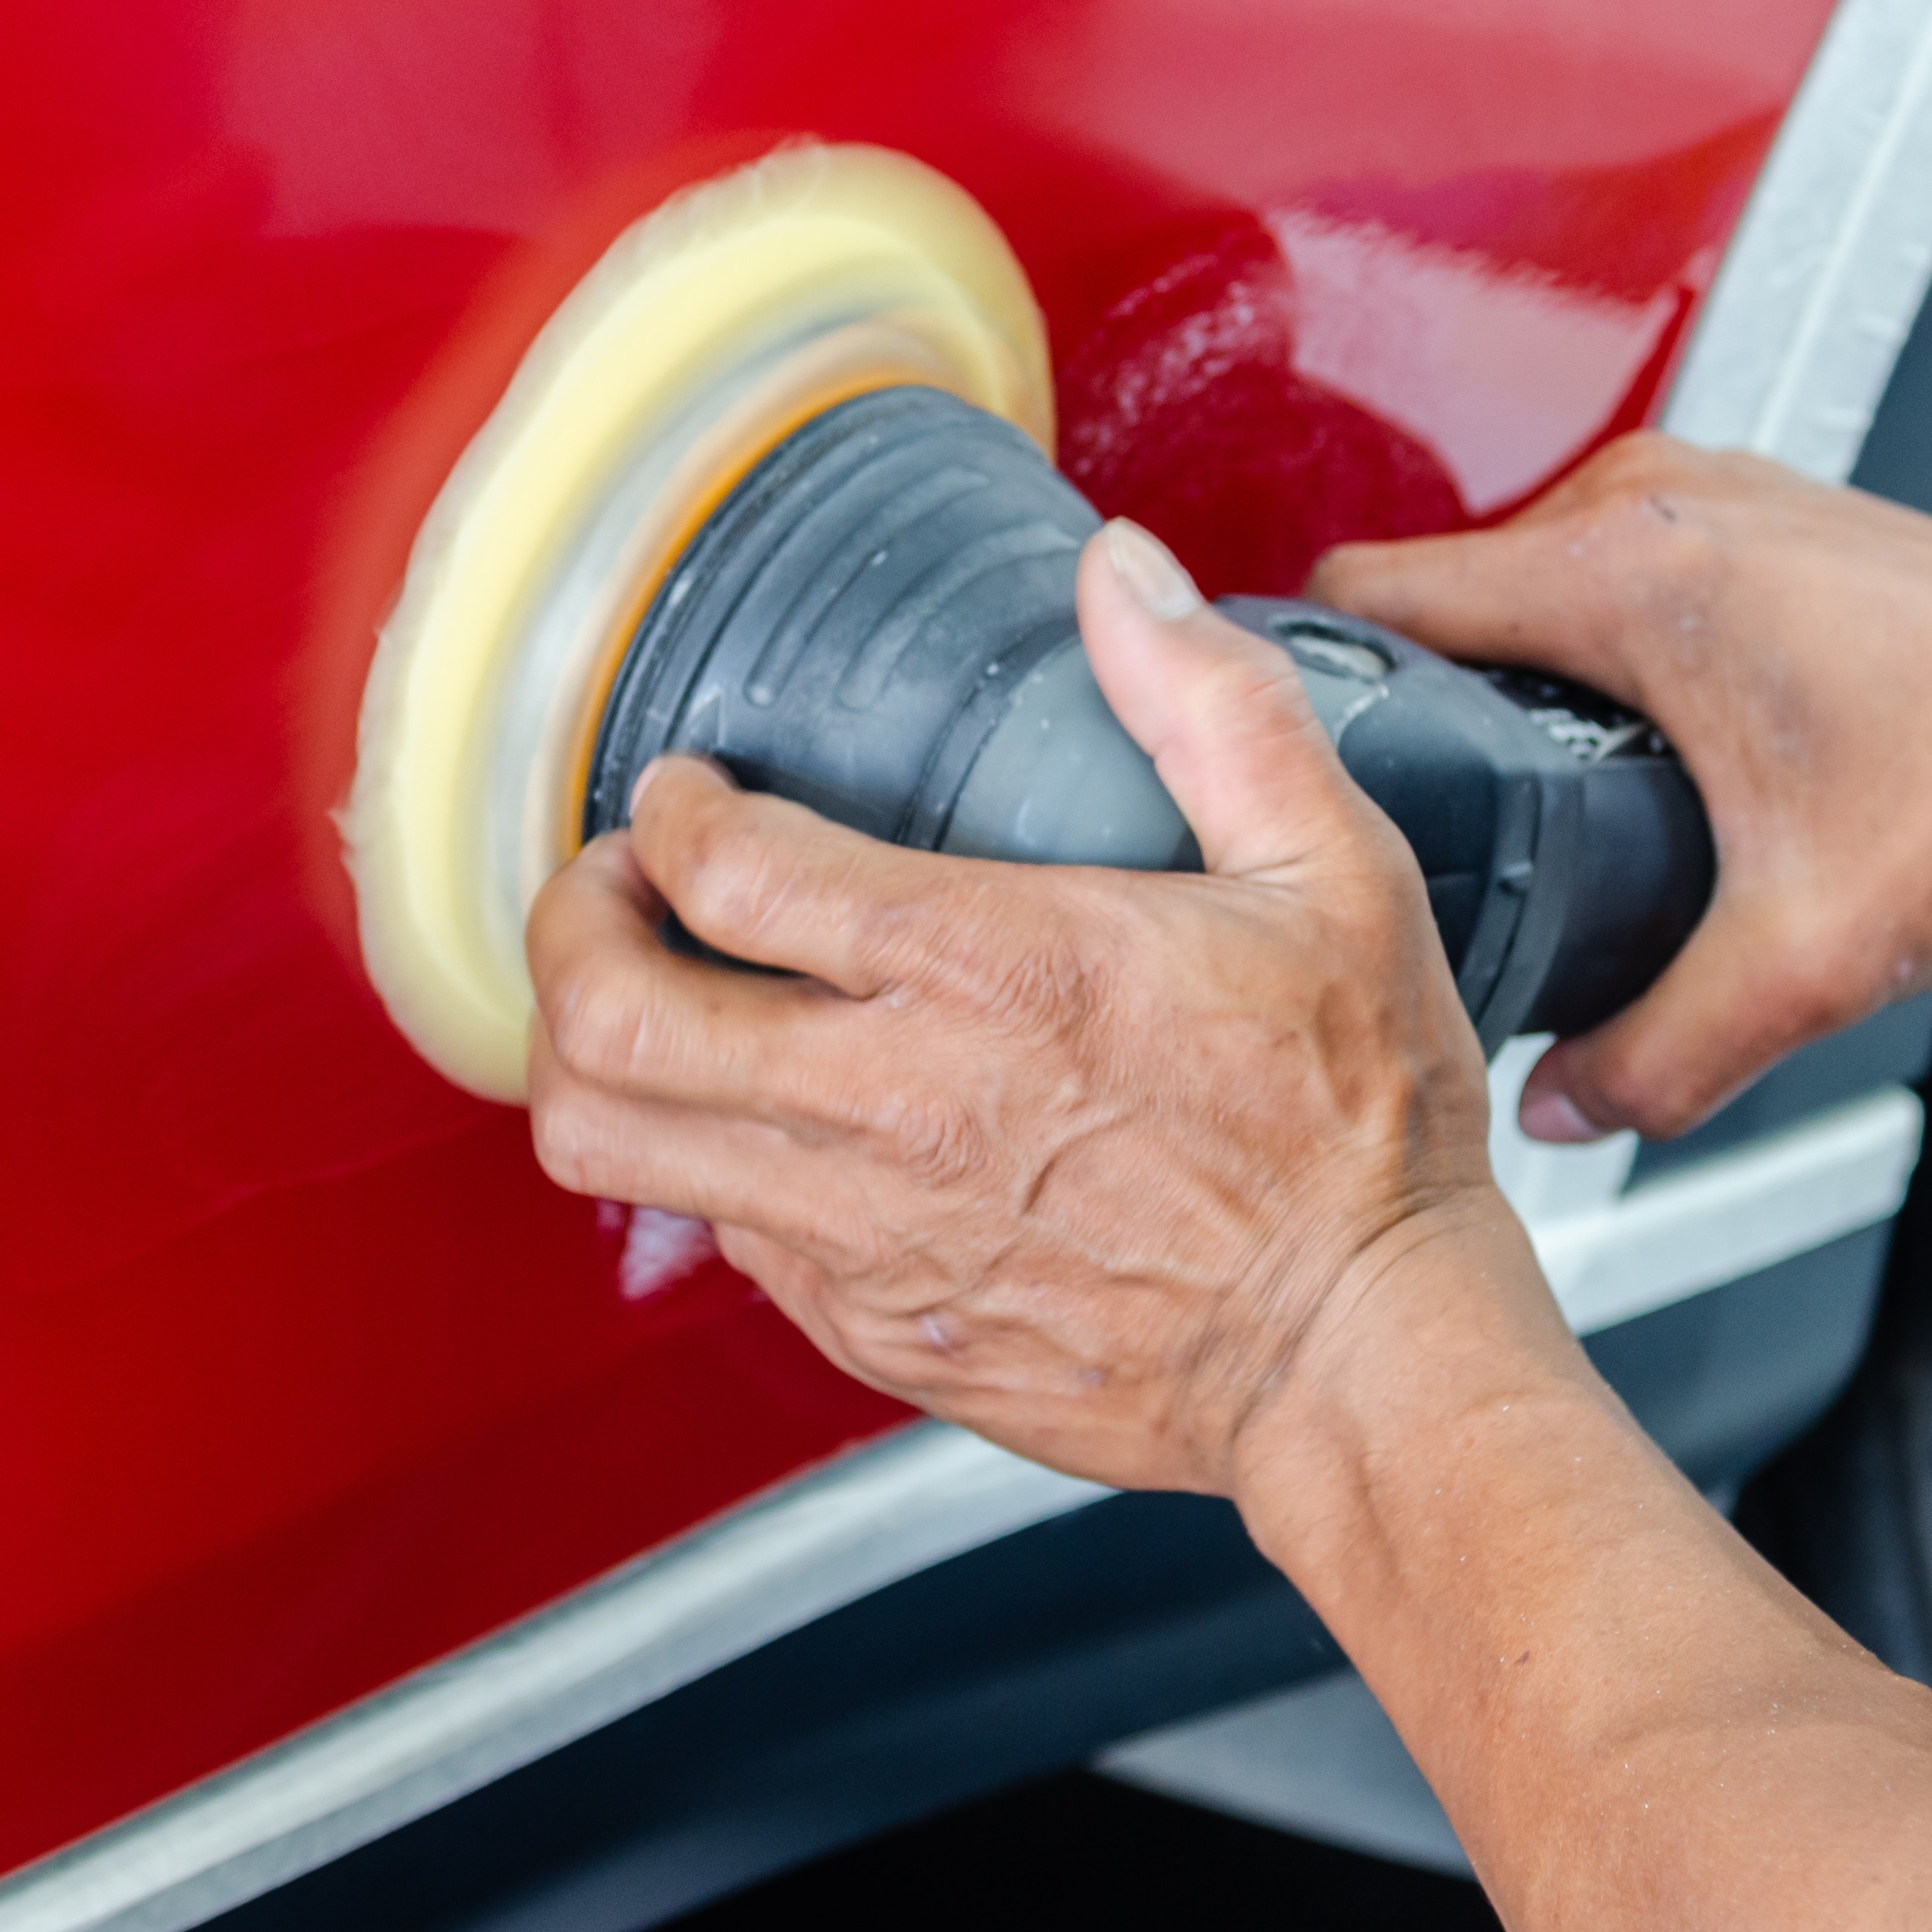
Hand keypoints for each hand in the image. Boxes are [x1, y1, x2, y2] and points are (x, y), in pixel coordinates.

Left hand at [523, 520, 1543, 1495]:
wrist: (1363, 1361)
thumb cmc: (1355, 1127)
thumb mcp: (1333, 872)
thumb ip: (1214, 705)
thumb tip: (1122, 571)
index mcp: (993, 970)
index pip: (724, 868)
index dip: (669, 810)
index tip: (684, 793)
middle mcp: (895, 1108)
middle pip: (606, 1016)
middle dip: (569, 926)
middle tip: (613, 889)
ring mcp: (865, 1234)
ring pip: (611, 1143)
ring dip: (589, 1053)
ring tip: (641, 1000)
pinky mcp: (868, 1328)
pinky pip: (712, 1236)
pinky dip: (699, 1164)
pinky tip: (767, 1118)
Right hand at [1309, 433, 1931, 1141]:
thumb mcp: (1808, 958)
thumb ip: (1659, 1056)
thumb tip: (1560, 1110)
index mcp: (1621, 577)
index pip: (1367, 592)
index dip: (1300, 685)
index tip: (1282, 755)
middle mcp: (1647, 506)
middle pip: (1433, 596)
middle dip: (1412, 706)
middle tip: (1415, 818)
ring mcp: (1696, 497)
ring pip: (1515, 582)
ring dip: (1502, 677)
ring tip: (1518, 786)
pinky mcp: (1738, 519)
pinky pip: (1593, 574)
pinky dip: (1578, 651)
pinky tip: (1620, 745)